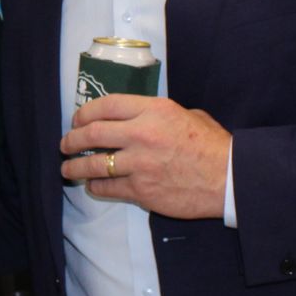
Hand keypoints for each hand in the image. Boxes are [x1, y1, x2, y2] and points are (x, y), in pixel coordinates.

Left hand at [60, 92, 231, 219]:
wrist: (229, 179)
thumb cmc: (212, 145)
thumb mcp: (187, 114)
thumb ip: (157, 113)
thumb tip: (135, 116)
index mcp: (153, 110)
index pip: (105, 105)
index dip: (85, 113)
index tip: (77, 120)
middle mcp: (141, 134)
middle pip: (92, 134)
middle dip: (72, 139)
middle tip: (66, 144)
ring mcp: (139, 164)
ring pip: (93, 165)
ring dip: (75, 167)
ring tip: (68, 168)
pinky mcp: (141, 190)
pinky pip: (107, 188)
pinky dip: (96, 187)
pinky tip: (93, 185)